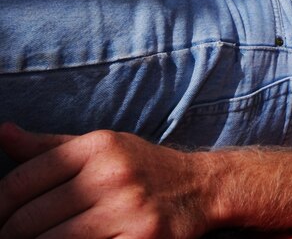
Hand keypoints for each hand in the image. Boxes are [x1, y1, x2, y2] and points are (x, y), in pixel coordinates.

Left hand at [0, 123, 208, 238]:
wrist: (202, 188)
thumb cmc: (143, 168)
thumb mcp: (102, 147)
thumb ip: (49, 147)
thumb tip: (2, 133)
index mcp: (98, 147)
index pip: (21, 181)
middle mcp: (113, 175)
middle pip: (29, 219)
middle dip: (11, 235)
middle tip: (11, 238)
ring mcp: (127, 210)